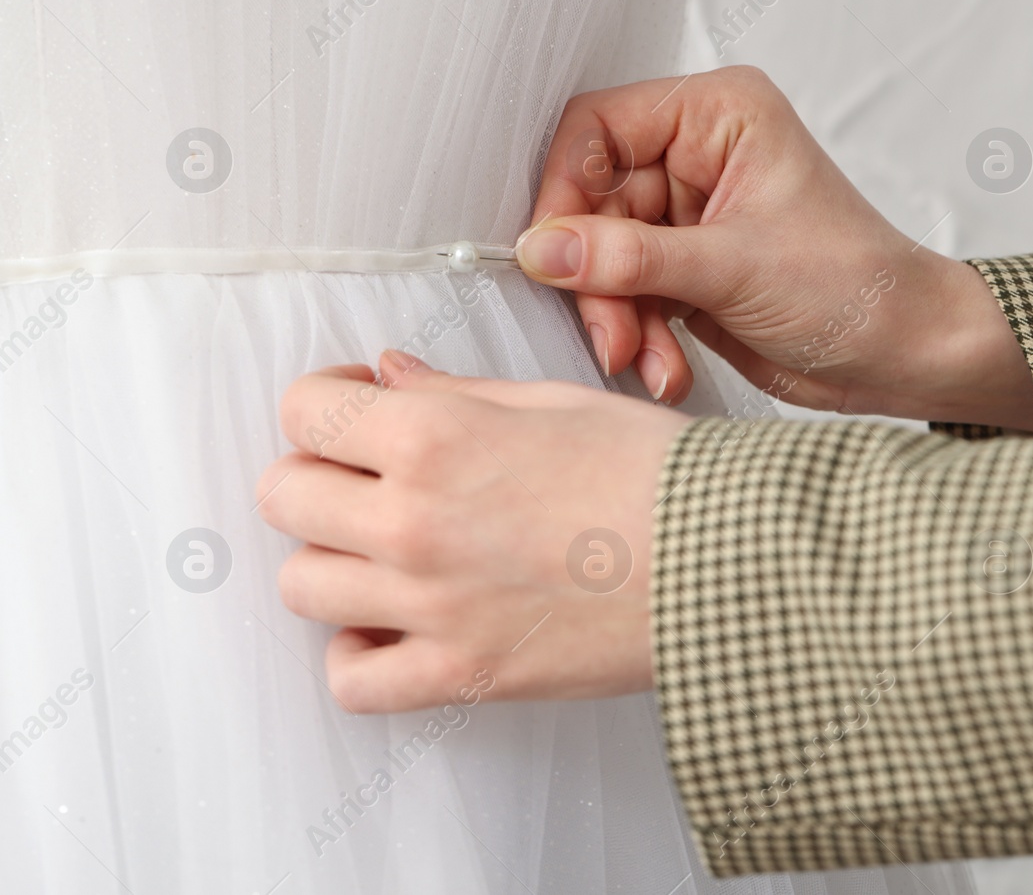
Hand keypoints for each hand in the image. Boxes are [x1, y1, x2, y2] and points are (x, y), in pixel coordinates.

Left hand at [255, 351, 687, 711]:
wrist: (727, 561)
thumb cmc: (659, 473)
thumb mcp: (557, 402)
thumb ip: (456, 392)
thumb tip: (389, 375)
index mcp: (438, 435)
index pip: (304, 411)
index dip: (321, 401)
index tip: (350, 408)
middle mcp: (415, 520)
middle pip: (283, 495)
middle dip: (315, 475)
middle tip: (362, 477)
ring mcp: (431, 605)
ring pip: (301, 584)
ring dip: (332, 561)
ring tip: (383, 554)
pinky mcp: (462, 674)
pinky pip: (351, 680)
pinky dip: (356, 656)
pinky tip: (393, 627)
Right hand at [519, 65, 1032, 430]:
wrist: (904, 354)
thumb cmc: (856, 285)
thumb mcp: (734, 267)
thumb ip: (630, 257)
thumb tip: (542, 247)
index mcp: (718, 116)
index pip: (598, 127)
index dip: (564, 189)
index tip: (552, 252)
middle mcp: (698, 156)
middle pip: (592, 202)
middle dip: (598, 277)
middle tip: (614, 333)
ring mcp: (690, 215)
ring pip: (603, 256)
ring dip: (617, 316)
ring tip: (648, 360)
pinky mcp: (688, 269)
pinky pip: (627, 294)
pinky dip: (638, 335)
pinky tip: (667, 367)